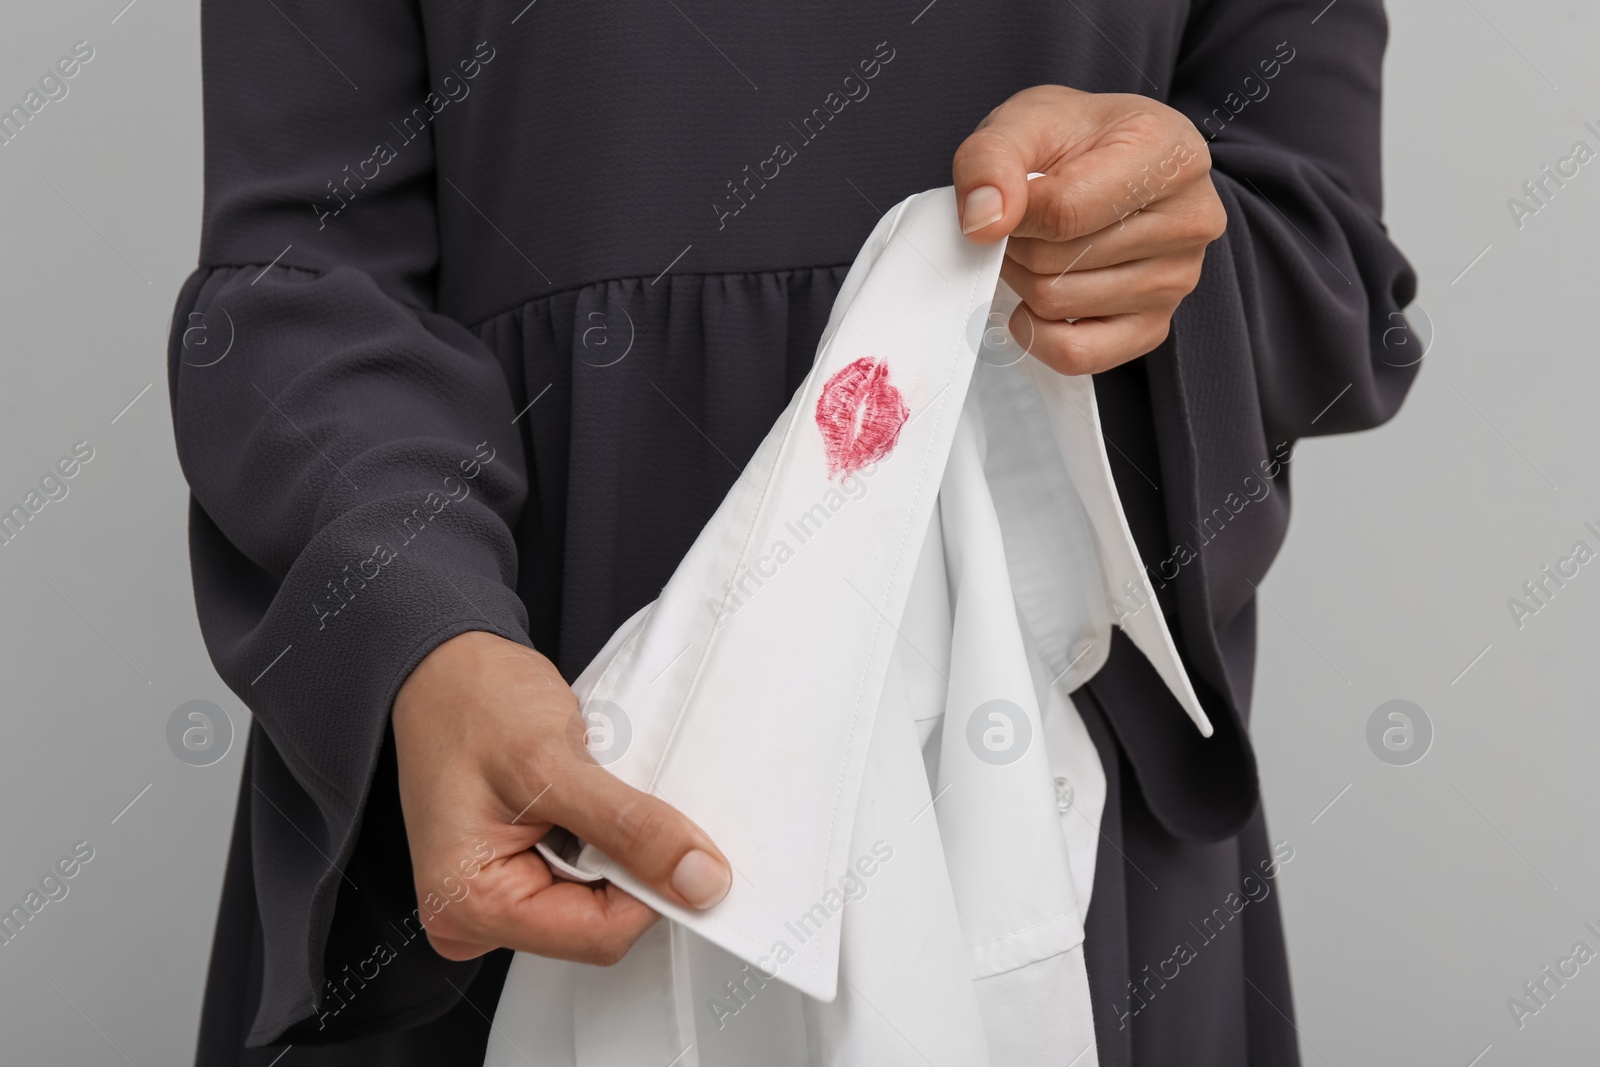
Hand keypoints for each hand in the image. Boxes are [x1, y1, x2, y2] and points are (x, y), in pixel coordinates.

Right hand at [391, 630, 731, 964]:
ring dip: (616, 849)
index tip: (677, 840)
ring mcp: (495, 898)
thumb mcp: (554, 760)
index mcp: (471, 905)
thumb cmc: (473, 702)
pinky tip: (586, 800)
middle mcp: (475, 916)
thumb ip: (630, 827)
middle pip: (600, 924)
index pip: (600, 936)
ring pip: (599, 900)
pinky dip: (603, 839)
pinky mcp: (515, 875)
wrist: (447, 666)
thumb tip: (699, 882)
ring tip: (591, 790)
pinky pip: (585, 877)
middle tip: (616, 796)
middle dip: (630, 867)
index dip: (652, 889)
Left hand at [953, 85, 1226, 374]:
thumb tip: (983, 223)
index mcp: (1169, 153)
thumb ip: (991, 160)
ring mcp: (1178, 279)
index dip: (1013, 211)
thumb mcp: (1024, 121)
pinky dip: (1039, 334)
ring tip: (1040, 246)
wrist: (1105, 160)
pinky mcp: (1155, 326)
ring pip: (1058, 304)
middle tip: (1024, 220)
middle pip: (1058, 260)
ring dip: (1025, 280)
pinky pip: (1077, 355)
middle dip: (1018, 243)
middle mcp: (1190, 218)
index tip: (1008, 196)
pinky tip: (1038, 300)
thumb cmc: (1073, 140)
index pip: (1065, 210)